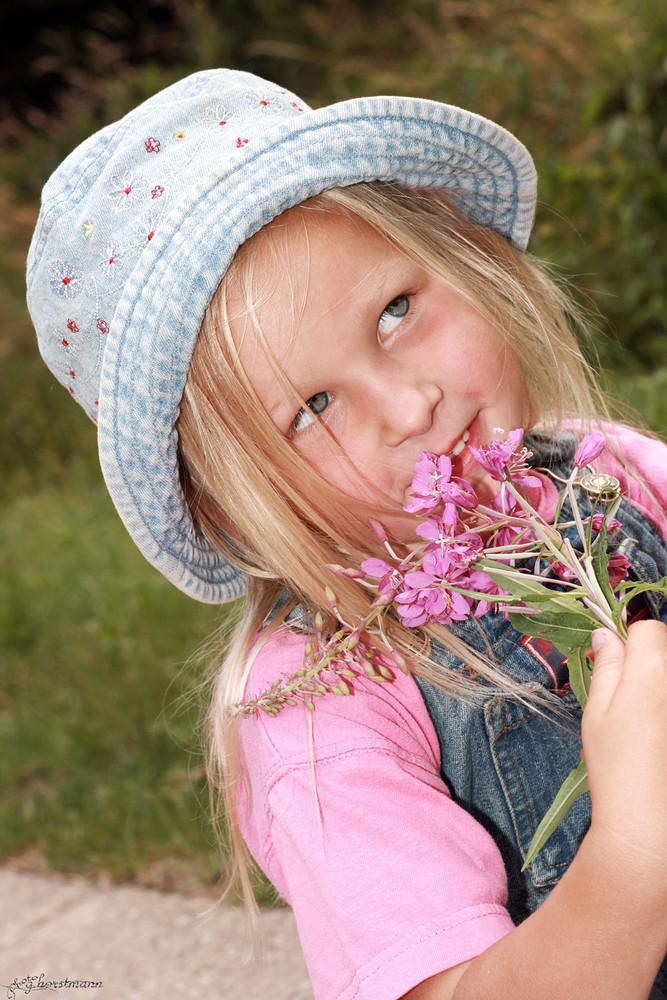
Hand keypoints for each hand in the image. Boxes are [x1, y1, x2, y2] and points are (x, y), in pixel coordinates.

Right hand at [582, 620, 666, 883]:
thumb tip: (607, 635)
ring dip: (665, 693)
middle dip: (656, 666)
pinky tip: (662, 742)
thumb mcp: (598, 713)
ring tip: (656, 728)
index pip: (649, 629)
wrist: (651, 827)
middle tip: (641, 703)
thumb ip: (607, 667)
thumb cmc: (617, 769)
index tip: (624, 669)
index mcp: (654, 669)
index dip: (633, 644)